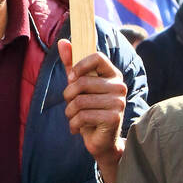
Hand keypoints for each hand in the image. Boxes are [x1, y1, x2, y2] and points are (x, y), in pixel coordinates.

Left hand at [58, 39, 125, 182]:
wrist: (101, 142)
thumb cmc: (89, 111)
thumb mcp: (78, 86)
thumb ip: (72, 65)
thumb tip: (62, 41)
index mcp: (113, 75)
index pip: (97, 56)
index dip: (79, 65)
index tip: (71, 78)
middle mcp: (119, 86)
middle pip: (82, 82)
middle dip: (68, 96)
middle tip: (71, 106)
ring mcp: (119, 102)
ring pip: (80, 101)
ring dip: (70, 113)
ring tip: (74, 118)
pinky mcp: (115, 117)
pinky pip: (83, 116)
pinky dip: (74, 124)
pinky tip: (78, 128)